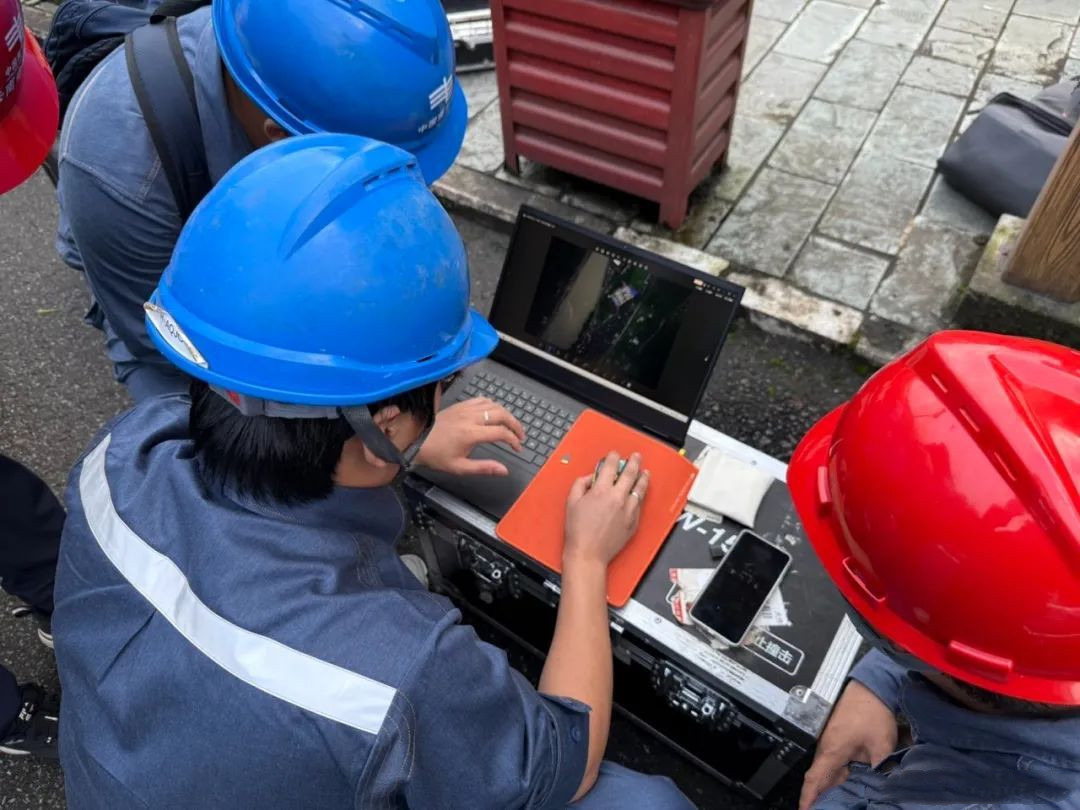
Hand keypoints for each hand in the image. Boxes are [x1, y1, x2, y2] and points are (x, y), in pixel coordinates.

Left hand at [416, 398, 524, 475]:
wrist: (416, 440)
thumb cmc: (436, 455)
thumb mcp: (460, 467)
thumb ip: (484, 468)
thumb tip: (503, 470)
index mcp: (471, 434)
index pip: (501, 433)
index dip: (514, 440)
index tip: (517, 448)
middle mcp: (470, 418)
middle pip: (502, 414)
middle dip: (515, 425)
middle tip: (520, 436)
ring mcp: (465, 409)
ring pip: (494, 405)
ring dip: (506, 414)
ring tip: (510, 425)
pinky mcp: (460, 405)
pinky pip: (482, 399)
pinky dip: (493, 405)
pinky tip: (495, 413)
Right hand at [564, 452, 649, 569]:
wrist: (589, 553)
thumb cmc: (578, 531)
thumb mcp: (571, 502)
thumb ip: (580, 484)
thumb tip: (590, 478)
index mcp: (601, 491)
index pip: (610, 466)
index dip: (613, 457)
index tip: (614, 455)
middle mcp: (618, 498)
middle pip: (630, 474)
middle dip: (633, 462)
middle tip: (636, 456)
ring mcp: (628, 510)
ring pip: (640, 488)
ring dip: (642, 478)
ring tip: (645, 472)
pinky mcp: (634, 522)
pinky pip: (640, 504)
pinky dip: (640, 495)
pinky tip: (640, 492)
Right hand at [799, 680, 897, 809]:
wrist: (871, 686)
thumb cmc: (872, 712)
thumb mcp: (881, 746)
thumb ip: (880, 769)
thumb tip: (882, 786)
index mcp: (832, 751)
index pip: (814, 780)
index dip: (808, 798)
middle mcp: (826, 747)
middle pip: (822, 778)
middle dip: (823, 796)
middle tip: (831, 807)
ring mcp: (831, 740)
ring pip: (830, 769)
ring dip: (833, 785)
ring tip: (842, 800)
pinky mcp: (838, 735)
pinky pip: (836, 760)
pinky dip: (841, 773)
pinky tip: (852, 780)